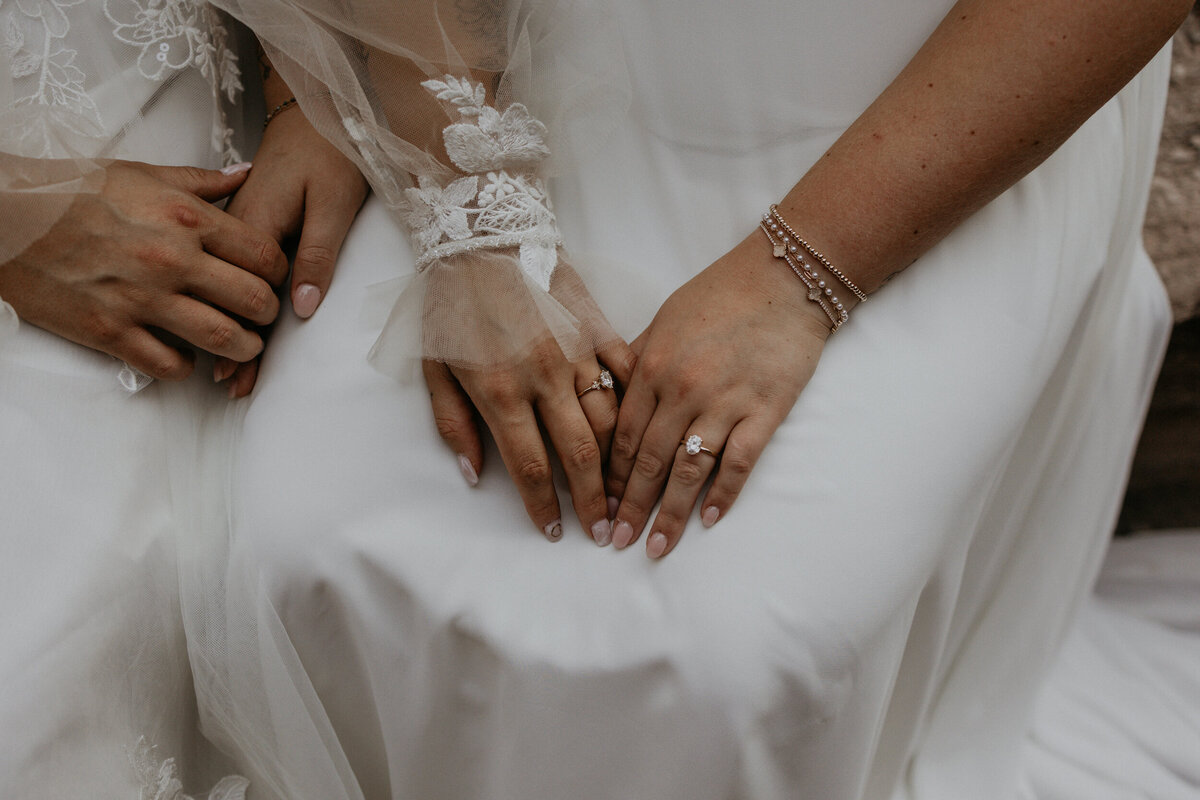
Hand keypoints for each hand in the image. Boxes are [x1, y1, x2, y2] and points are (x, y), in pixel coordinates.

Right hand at [0, 160, 287, 379]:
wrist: (3, 216)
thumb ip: (201, 182)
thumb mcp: (141, 173)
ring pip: (222, 337)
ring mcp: (141, 298)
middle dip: (268, 315)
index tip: (275, 280)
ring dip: (242, 348)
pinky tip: (184, 356)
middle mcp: (171, 259)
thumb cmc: (71, 192)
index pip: (263, 254)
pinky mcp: (110, 331)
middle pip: (253, 300)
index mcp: (185, 218)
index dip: (279, 273)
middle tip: (264, 318)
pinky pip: (168, 364)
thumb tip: (246, 174)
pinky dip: (185, 366)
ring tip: (242, 346)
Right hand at [217, 103, 368, 395]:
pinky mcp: (235, 222)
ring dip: (222, 329)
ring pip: (221, 286)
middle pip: (231, 298)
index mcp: (255, 223)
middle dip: (231, 345)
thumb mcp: (333, 203)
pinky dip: (218, 298)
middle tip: (234, 388)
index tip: (245, 377)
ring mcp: (230, 226)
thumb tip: (304, 307)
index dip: (251, 339)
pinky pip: (220, 270)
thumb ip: (317, 253)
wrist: (314, 109)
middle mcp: (235, 228)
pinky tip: (215, 323)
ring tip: (223, 373)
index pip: (251, 296)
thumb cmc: (329, 153)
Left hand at [424, 257, 635, 543]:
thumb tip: (473, 475)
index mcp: (498, 391)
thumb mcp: (432, 366)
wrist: (480, 233)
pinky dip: (635, 404)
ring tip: (623, 490)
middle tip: (604, 531)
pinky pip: (626, 372)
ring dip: (619, 463)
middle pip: (581, 455)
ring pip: (612, 420)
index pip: (529, 467)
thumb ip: (453, 423)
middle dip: (593, 501)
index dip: (544, 508)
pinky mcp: (596, 326)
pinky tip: (641, 429)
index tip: (554, 533)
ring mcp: (576, 351)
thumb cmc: (449, 302)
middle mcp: (544, 377)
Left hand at [607, 233, 836, 557]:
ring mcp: (724, 402)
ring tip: (657, 547)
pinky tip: (709, 520)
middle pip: (649, 463)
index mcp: (651, 367)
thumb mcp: (662, 320)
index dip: (611, 478)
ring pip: (689, 470)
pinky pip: (739, 462)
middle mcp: (682, 390)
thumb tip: (606, 396)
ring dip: (671, 514)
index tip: (601, 507)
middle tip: (618, 541)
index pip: (622, 437)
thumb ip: (635, 361)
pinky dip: (723, 493)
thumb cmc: (719, 295)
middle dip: (631, 507)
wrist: (784, 277)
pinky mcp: (765, 410)